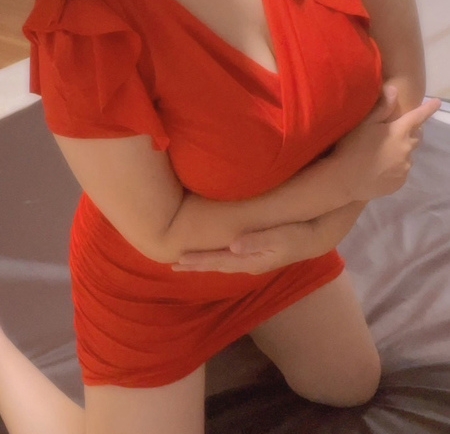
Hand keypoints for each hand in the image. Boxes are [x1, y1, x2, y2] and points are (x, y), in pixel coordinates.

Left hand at [172, 221, 316, 274]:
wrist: (316, 238)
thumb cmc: (298, 234)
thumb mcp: (280, 237)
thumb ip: (256, 241)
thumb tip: (232, 246)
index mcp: (251, 261)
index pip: (218, 261)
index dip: (198, 261)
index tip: (177, 260)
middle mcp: (249, 264)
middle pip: (216, 265)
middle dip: (195, 265)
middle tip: (172, 265)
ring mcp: (253, 261)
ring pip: (222, 263)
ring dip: (203, 262)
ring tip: (186, 262)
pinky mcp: (257, 254)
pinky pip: (229, 258)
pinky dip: (215, 257)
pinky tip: (211, 254)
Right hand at [335, 86, 440, 200]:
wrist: (344, 180)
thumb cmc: (351, 148)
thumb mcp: (363, 124)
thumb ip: (381, 107)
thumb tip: (394, 89)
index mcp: (399, 131)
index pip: (418, 116)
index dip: (428, 108)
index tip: (437, 103)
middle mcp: (407, 149)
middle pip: (415, 137)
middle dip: (409, 133)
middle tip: (392, 135)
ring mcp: (405, 167)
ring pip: (408, 155)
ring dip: (400, 152)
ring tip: (381, 155)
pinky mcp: (400, 182)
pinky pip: (402, 171)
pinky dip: (395, 168)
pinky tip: (379, 169)